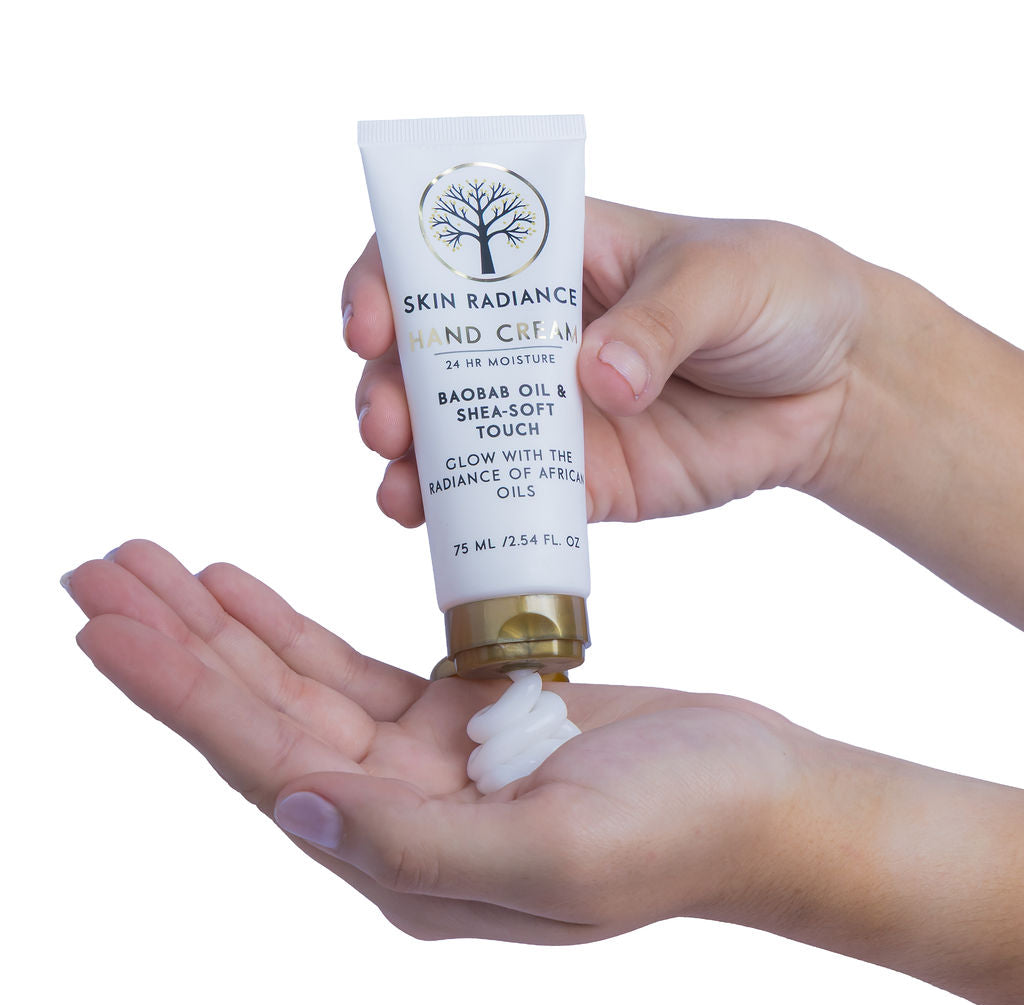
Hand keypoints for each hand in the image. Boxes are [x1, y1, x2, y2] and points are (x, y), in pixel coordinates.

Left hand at [64, 539, 804, 942]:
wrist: (766, 796)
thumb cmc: (689, 828)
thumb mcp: (564, 855)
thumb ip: (423, 849)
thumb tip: (298, 810)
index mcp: (410, 864)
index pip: (265, 765)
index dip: (180, 693)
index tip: (104, 621)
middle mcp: (397, 819)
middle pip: (257, 719)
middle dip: (172, 645)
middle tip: (95, 571)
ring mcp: (423, 766)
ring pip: (292, 686)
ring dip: (217, 627)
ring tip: (148, 565)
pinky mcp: (457, 718)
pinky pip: (346, 667)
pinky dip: (287, 626)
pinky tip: (237, 588)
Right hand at [344, 198, 865, 525]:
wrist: (835, 385)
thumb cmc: (779, 293)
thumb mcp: (724, 279)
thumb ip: (660, 320)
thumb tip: (597, 378)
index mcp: (554, 259)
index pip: (442, 257)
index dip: (388, 285)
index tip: (373, 326)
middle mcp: (534, 338)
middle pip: (426, 358)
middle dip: (388, 391)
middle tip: (387, 427)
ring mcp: (552, 414)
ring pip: (453, 437)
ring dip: (409, 464)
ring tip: (400, 493)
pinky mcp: (582, 480)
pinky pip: (511, 501)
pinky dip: (471, 518)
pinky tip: (444, 531)